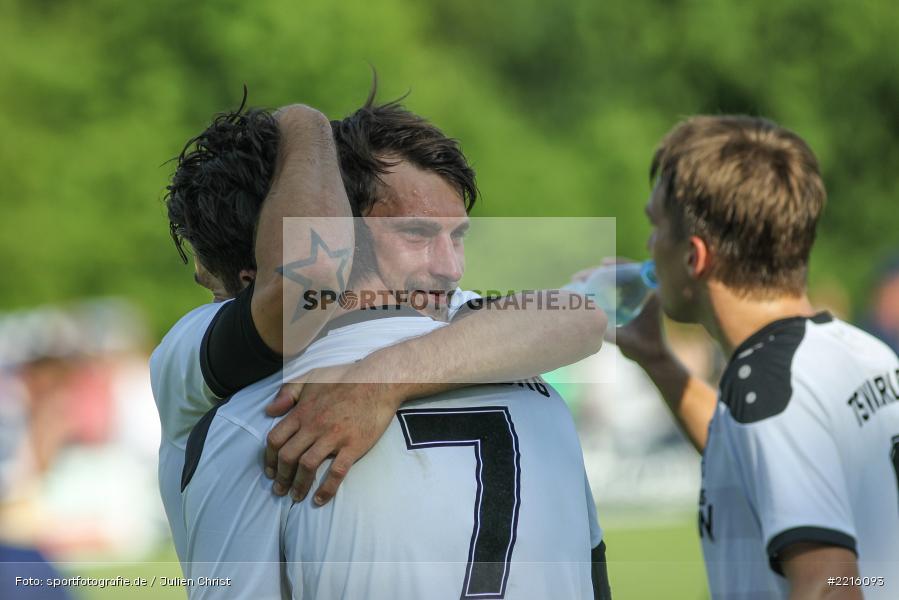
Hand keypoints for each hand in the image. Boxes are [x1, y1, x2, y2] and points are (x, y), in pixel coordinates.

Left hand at [263, 363, 402, 504]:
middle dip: (280, 477)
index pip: (275, 439)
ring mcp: (334, 436)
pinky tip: (320, 500)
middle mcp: (314, 426)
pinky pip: (336, 472)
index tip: (270, 471)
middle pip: (288, 456)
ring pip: (307, 466)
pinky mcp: (353, 445)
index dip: (269, 459)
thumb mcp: (311, 378)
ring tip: (296, 497)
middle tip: (279, 490)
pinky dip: (326, 489)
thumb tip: (269, 411)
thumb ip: (288, 393)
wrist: (378, 381)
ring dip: (299, 486)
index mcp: (302, 412)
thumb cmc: (345, 379)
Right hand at [587, 257, 670, 365]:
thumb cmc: (645, 349)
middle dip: (598, 271)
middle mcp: (643, 292)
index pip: (635, 270)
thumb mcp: (628, 341)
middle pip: (620, 273)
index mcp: (650, 295)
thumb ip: (613, 335)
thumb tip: (592, 327)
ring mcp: (635, 296)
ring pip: (614, 279)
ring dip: (596, 277)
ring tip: (577, 280)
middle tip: (579, 276)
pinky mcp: (628, 302)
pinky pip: (612, 288)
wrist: (652, 357)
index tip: (602, 263)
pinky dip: (598, 286)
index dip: (618, 264)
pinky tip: (582, 289)